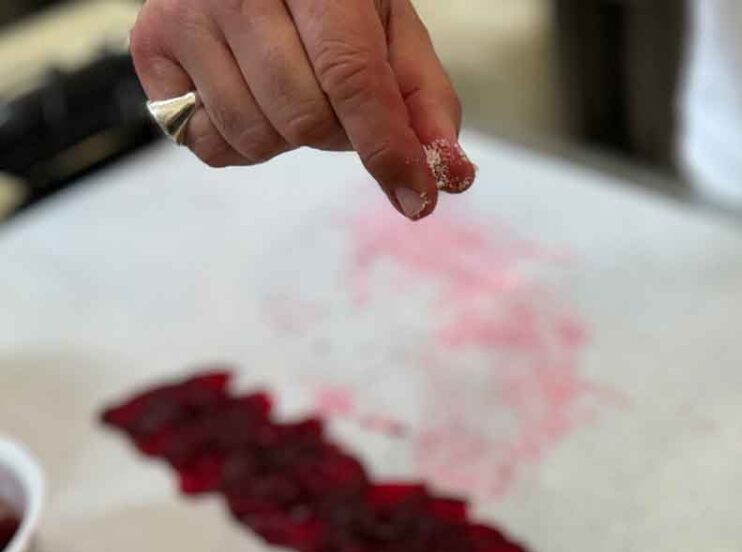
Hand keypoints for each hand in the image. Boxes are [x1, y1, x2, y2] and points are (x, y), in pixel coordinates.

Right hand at [129, 0, 475, 219]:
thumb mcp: (389, 28)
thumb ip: (425, 100)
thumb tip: (449, 175)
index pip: (353, 78)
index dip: (388, 147)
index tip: (418, 199)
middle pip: (304, 121)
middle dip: (334, 132)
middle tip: (333, 95)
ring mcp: (185, 14)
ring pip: (253, 138)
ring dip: (285, 137)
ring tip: (287, 84)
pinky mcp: (148, 45)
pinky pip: (205, 142)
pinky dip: (238, 139)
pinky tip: (246, 92)